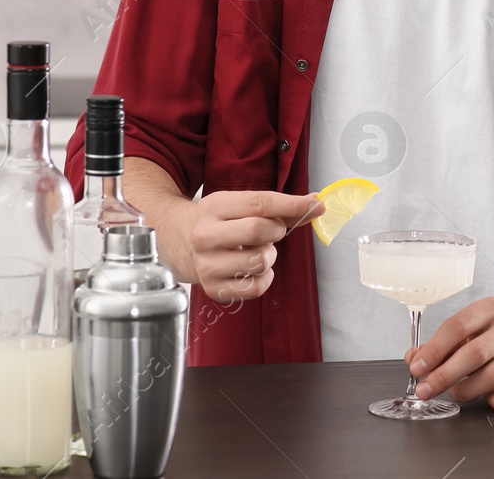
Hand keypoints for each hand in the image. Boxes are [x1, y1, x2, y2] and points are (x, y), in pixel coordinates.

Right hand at [160, 190, 322, 304]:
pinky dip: (265, 278)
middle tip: (273, 231)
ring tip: (257, 250)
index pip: (260, 203)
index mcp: (214, 206)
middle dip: (277, 231)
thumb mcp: (239, 205)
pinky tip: (255, 269)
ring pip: (260, 261)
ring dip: (270, 255)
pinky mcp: (213, 289)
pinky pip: (256, 287)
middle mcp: (205, 235)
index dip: (293, 204)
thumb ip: (277, 207)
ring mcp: (207, 265)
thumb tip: (315, 205)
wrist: (177, 242)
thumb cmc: (218, 221)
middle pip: (259, 231)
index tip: (316, 205)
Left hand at [406, 297, 493, 409]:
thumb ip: (439, 345)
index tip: (417, 368)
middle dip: (444, 375)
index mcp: (491, 309)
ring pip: (492, 376)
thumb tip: (414, 358)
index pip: (457, 326)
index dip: (434, 350)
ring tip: (455, 393)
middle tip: (426, 390)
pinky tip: (486, 398)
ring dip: (466, 390)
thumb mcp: (469, 331)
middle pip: (474, 353)